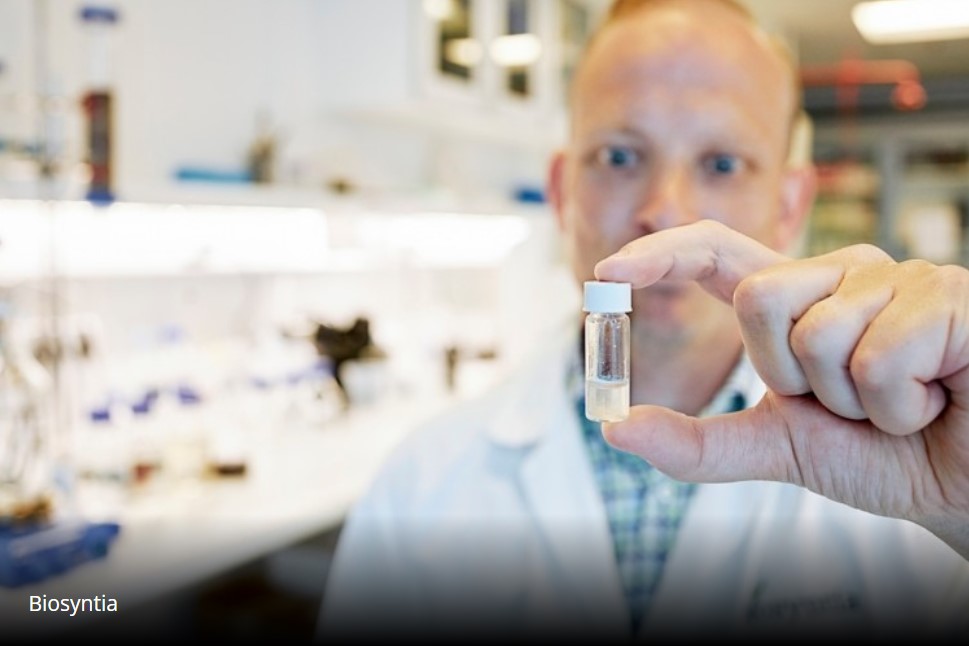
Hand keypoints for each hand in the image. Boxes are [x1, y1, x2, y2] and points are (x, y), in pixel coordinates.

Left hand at [594, 220, 968, 558]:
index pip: (715, 254)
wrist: (967, 485)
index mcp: (795, 299)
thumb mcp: (776, 449)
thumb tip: (615, 427)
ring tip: (901, 403)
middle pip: (759, 300)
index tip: (605, 274)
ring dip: (855, 401)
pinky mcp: (948, 294)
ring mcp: (896, 277)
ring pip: (819, 332)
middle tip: (850, 404)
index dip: (660, 254)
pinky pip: (882, 354)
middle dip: (794, 377)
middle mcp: (839, 274)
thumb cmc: (883, 456)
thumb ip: (698, 443)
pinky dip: (902, 404)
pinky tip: (937, 397)